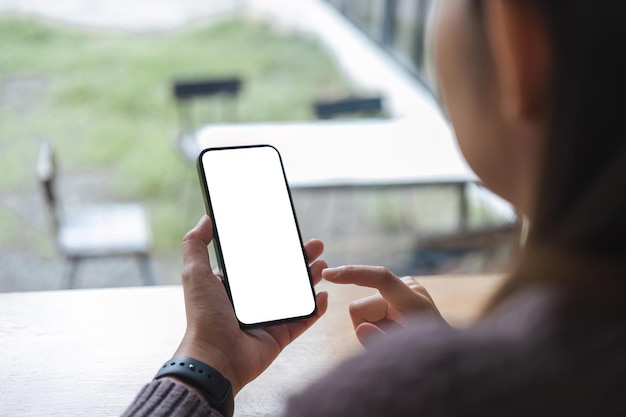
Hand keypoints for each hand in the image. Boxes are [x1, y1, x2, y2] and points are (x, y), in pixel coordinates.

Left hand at [174, 216, 328, 394]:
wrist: (215, 358)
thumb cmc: (203, 317)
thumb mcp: (195, 274)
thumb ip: (196, 245)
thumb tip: (206, 219)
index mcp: (234, 286)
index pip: (259, 262)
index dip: (275, 247)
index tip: (289, 233)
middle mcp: (252, 301)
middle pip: (282, 275)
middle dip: (300, 259)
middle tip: (316, 245)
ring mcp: (268, 319)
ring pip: (296, 294)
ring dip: (310, 279)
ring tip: (324, 264)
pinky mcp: (280, 336)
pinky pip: (303, 320)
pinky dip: (315, 309)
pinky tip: (323, 295)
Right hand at [322, 266, 443, 347]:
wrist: (446, 359)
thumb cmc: (427, 360)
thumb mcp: (406, 359)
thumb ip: (382, 344)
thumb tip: (361, 328)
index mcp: (416, 302)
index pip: (380, 278)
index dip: (353, 274)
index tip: (329, 275)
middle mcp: (410, 289)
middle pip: (360, 307)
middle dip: (367, 328)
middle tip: (391, 344)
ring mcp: (405, 289)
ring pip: (361, 310)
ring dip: (373, 327)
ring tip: (395, 338)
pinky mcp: (397, 292)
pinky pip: (369, 307)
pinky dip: (375, 322)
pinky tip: (393, 329)